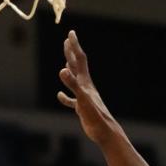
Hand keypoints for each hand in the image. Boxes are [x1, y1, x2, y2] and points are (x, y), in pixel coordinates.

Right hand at [57, 30, 123, 144]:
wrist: (105, 132)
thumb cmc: (95, 116)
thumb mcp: (82, 98)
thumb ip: (72, 84)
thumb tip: (62, 69)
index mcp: (85, 82)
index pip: (79, 59)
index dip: (74, 46)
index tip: (70, 33)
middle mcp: (86, 86)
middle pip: (77, 66)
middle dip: (71, 52)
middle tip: (67, 40)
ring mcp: (84, 96)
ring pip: (75, 80)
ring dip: (69, 70)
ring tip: (65, 63)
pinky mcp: (82, 108)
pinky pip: (71, 100)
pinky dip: (65, 96)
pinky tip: (60, 96)